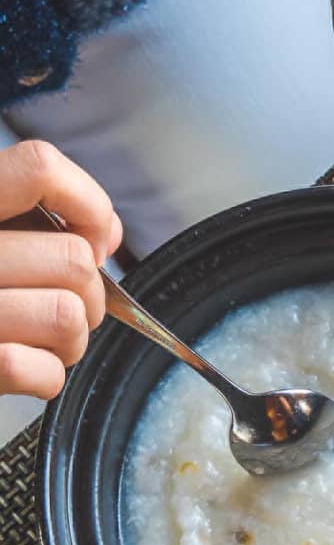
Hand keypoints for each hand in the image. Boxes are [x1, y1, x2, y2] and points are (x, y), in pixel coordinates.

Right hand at [0, 142, 118, 399]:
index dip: (87, 205)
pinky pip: (46, 372)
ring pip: (68, 316)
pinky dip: (43, 375)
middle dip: (87, 294)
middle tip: (57, 303)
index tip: (90, 238)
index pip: (40, 169)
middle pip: (74, 260)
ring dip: (70, 338)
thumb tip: (106, 235)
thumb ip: (36, 221)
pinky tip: (15, 365)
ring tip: (36, 336)